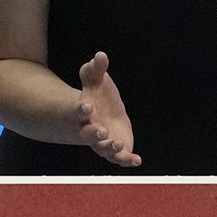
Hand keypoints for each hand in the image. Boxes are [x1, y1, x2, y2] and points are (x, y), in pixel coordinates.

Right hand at [74, 51, 140, 166]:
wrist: (102, 115)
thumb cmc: (97, 96)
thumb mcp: (96, 80)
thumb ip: (96, 69)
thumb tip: (101, 55)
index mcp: (83, 113)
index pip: (79, 111)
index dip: (81, 109)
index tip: (87, 105)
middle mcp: (90, 130)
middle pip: (88, 135)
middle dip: (94, 135)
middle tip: (102, 131)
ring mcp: (103, 142)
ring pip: (103, 149)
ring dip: (110, 148)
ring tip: (117, 142)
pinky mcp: (116, 150)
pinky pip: (120, 158)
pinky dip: (127, 160)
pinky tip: (137, 160)